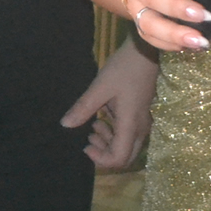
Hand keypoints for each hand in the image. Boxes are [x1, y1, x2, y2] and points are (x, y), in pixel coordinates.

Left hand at [61, 37, 157, 169]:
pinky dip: (114, 133)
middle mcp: (140, 129)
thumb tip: (65, 125)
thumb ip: (83, 108)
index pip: (119, 158)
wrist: (145, 52)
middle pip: (125, 158)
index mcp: (131, 125)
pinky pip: (128, 135)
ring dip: (108, 142)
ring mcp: (143, 123)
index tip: (85, 145)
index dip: (100, 159)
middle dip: (104, 154)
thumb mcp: (100, 87)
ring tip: (93, 126)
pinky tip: (102, 118)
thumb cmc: (123, 68)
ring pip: (127, 147)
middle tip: (88, 140)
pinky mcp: (141, 115)